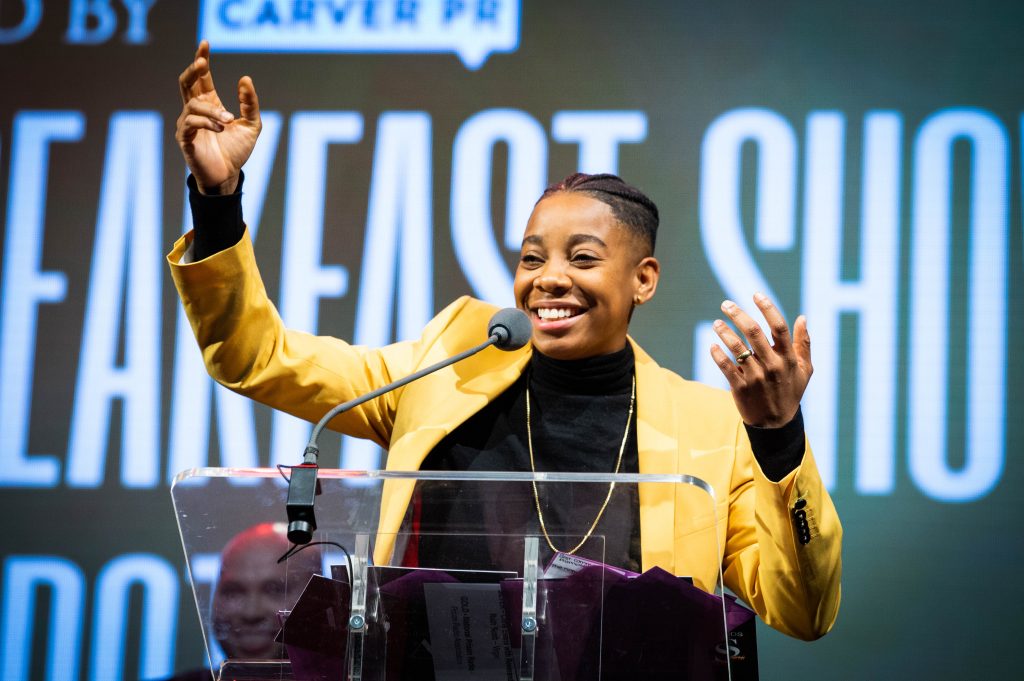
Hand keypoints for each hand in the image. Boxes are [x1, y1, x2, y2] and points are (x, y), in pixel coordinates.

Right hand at [175, 41, 260, 194]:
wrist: (229, 176)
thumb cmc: (237, 150)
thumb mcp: (252, 125)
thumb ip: (249, 103)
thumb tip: (245, 79)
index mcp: (210, 104)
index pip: (201, 77)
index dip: (201, 60)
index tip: (205, 44)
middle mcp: (195, 111)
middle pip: (186, 83)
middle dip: (192, 70)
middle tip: (202, 63)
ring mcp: (187, 124)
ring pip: (192, 105)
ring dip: (212, 110)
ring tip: (229, 120)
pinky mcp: (185, 139)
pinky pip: (190, 123)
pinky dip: (206, 122)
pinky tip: (221, 128)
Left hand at [709, 293, 811, 427]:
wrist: (776, 424)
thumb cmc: (791, 392)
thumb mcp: (805, 370)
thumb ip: (804, 343)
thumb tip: (802, 317)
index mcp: (788, 358)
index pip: (778, 327)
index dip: (767, 308)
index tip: (756, 294)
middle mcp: (772, 365)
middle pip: (754, 332)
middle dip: (737, 314)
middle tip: (726, 304)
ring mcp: (756, 377)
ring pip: (737, 348)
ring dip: (724, 332)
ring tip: (716, 323)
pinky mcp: (741, 388)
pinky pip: (726, 367)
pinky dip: (718, 354)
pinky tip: (712, 345)